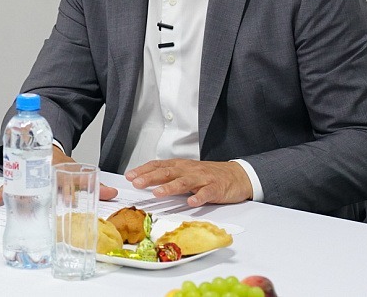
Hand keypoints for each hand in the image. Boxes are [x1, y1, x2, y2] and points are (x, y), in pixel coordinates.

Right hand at [0, 146, 118, 204]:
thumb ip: (95, 186)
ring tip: (4, 199)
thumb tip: (113, 194)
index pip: (64, 180)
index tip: (69, 201)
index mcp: (57, 169)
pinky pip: (9, 184)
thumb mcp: (76, 172)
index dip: (67, 191)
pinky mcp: (17, 176)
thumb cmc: (59, 163)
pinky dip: (2, 192)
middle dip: (33, 192)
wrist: (43, 145)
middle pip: (37, 181)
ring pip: (20, 182)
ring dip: (13, 190)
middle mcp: (41, 170)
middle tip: (31, 202)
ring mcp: (27, 172)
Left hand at [125, 159, 252, 206]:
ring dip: (170, 187)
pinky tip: (191, 202)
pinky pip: (206, 192)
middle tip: (137, 183)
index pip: (158, 165)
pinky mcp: (216, 188)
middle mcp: (189, 170)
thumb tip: (146, 182)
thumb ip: (169, 176)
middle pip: (167, 172)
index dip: (144, 170)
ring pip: (184, 182)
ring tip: (158, 193)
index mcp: (180, 166)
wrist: (236, 175)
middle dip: (150, 177)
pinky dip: (198, 197)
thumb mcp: (186, 172)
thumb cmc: (208, 175)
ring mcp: (203, 178)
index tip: (129, 176)